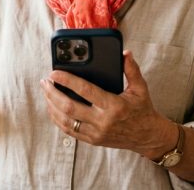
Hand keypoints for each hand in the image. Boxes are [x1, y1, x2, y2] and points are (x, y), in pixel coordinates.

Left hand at [40, 50, 174, 157]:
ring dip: (51, 106)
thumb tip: (125, 53)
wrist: (147, 137)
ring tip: (46, 92)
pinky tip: (52, 108)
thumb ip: (132, 69)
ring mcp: (96, 133)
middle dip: (53, 93)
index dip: (67, 80)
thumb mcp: (140, 88)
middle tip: (45, 82)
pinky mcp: (92, 140)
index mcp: (114, 105)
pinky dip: (57, 119)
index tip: (55, 73)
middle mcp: (103, 121)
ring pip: (66, 120)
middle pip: (69, 107)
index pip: (85, 91)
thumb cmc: (142, 110)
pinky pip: (69, 130)